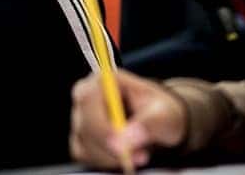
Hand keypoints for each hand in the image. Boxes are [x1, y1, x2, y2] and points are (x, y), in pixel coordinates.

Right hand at [70, 70, 186, 169]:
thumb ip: (147, 124)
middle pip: (84, 125)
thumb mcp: (164, 114)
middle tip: (140, 157)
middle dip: (110, 147)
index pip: (87, 100)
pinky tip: (127, 157)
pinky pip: (87, 156)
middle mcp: (85, 97)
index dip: (100, 125)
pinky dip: (108, 162)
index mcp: (102, 81)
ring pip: (85, 144)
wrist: (159, 123)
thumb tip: (127, 139)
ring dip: (112, 157)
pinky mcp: (82, 139)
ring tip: (141, 154)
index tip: (121, 148)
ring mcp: (80, 119)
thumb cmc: (161, 112)